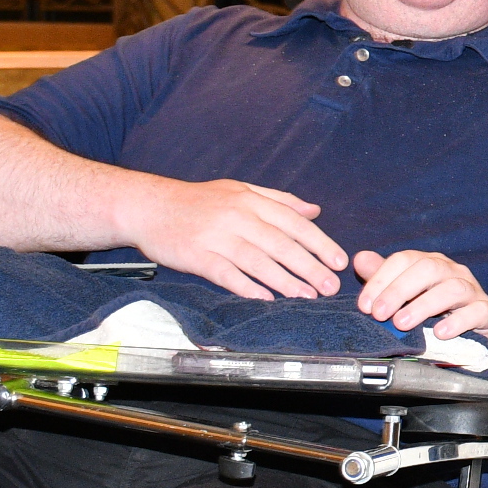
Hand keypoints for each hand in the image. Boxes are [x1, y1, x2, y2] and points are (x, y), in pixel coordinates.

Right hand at [126, 177, 345, 300]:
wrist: (149, 206)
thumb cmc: (198, 200)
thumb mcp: (240, 189)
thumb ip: (279, 200)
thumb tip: (314, 210)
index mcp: (251, 200)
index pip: (294, 222)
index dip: (319, 242)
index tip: (338, 260)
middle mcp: (237, 217)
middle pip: (280, 244)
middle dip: (309, 266)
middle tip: (329, 285)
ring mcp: (216, 237)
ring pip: (257, 260)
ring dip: (284, 280)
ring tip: (306, 296)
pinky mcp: (196, 256)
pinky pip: (226, 274)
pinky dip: (246, 286)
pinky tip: (265, 298)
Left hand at [354, 248, 487, 339]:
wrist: (479, 332)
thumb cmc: (439, 312)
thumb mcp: (408, 296)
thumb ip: (385, 278)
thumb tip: (359, 260)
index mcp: (429, 264)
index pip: (404, 260)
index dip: (381, 279)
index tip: (365, 305)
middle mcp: (451, 271)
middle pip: (427, 269)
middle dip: (398, 291)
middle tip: (379, 315)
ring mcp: (471, 290)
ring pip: (452, 288)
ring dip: (423, 306)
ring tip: (402, 324)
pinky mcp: (485, 311)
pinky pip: (476, 311)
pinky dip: (457, 321)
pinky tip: (440, 332)